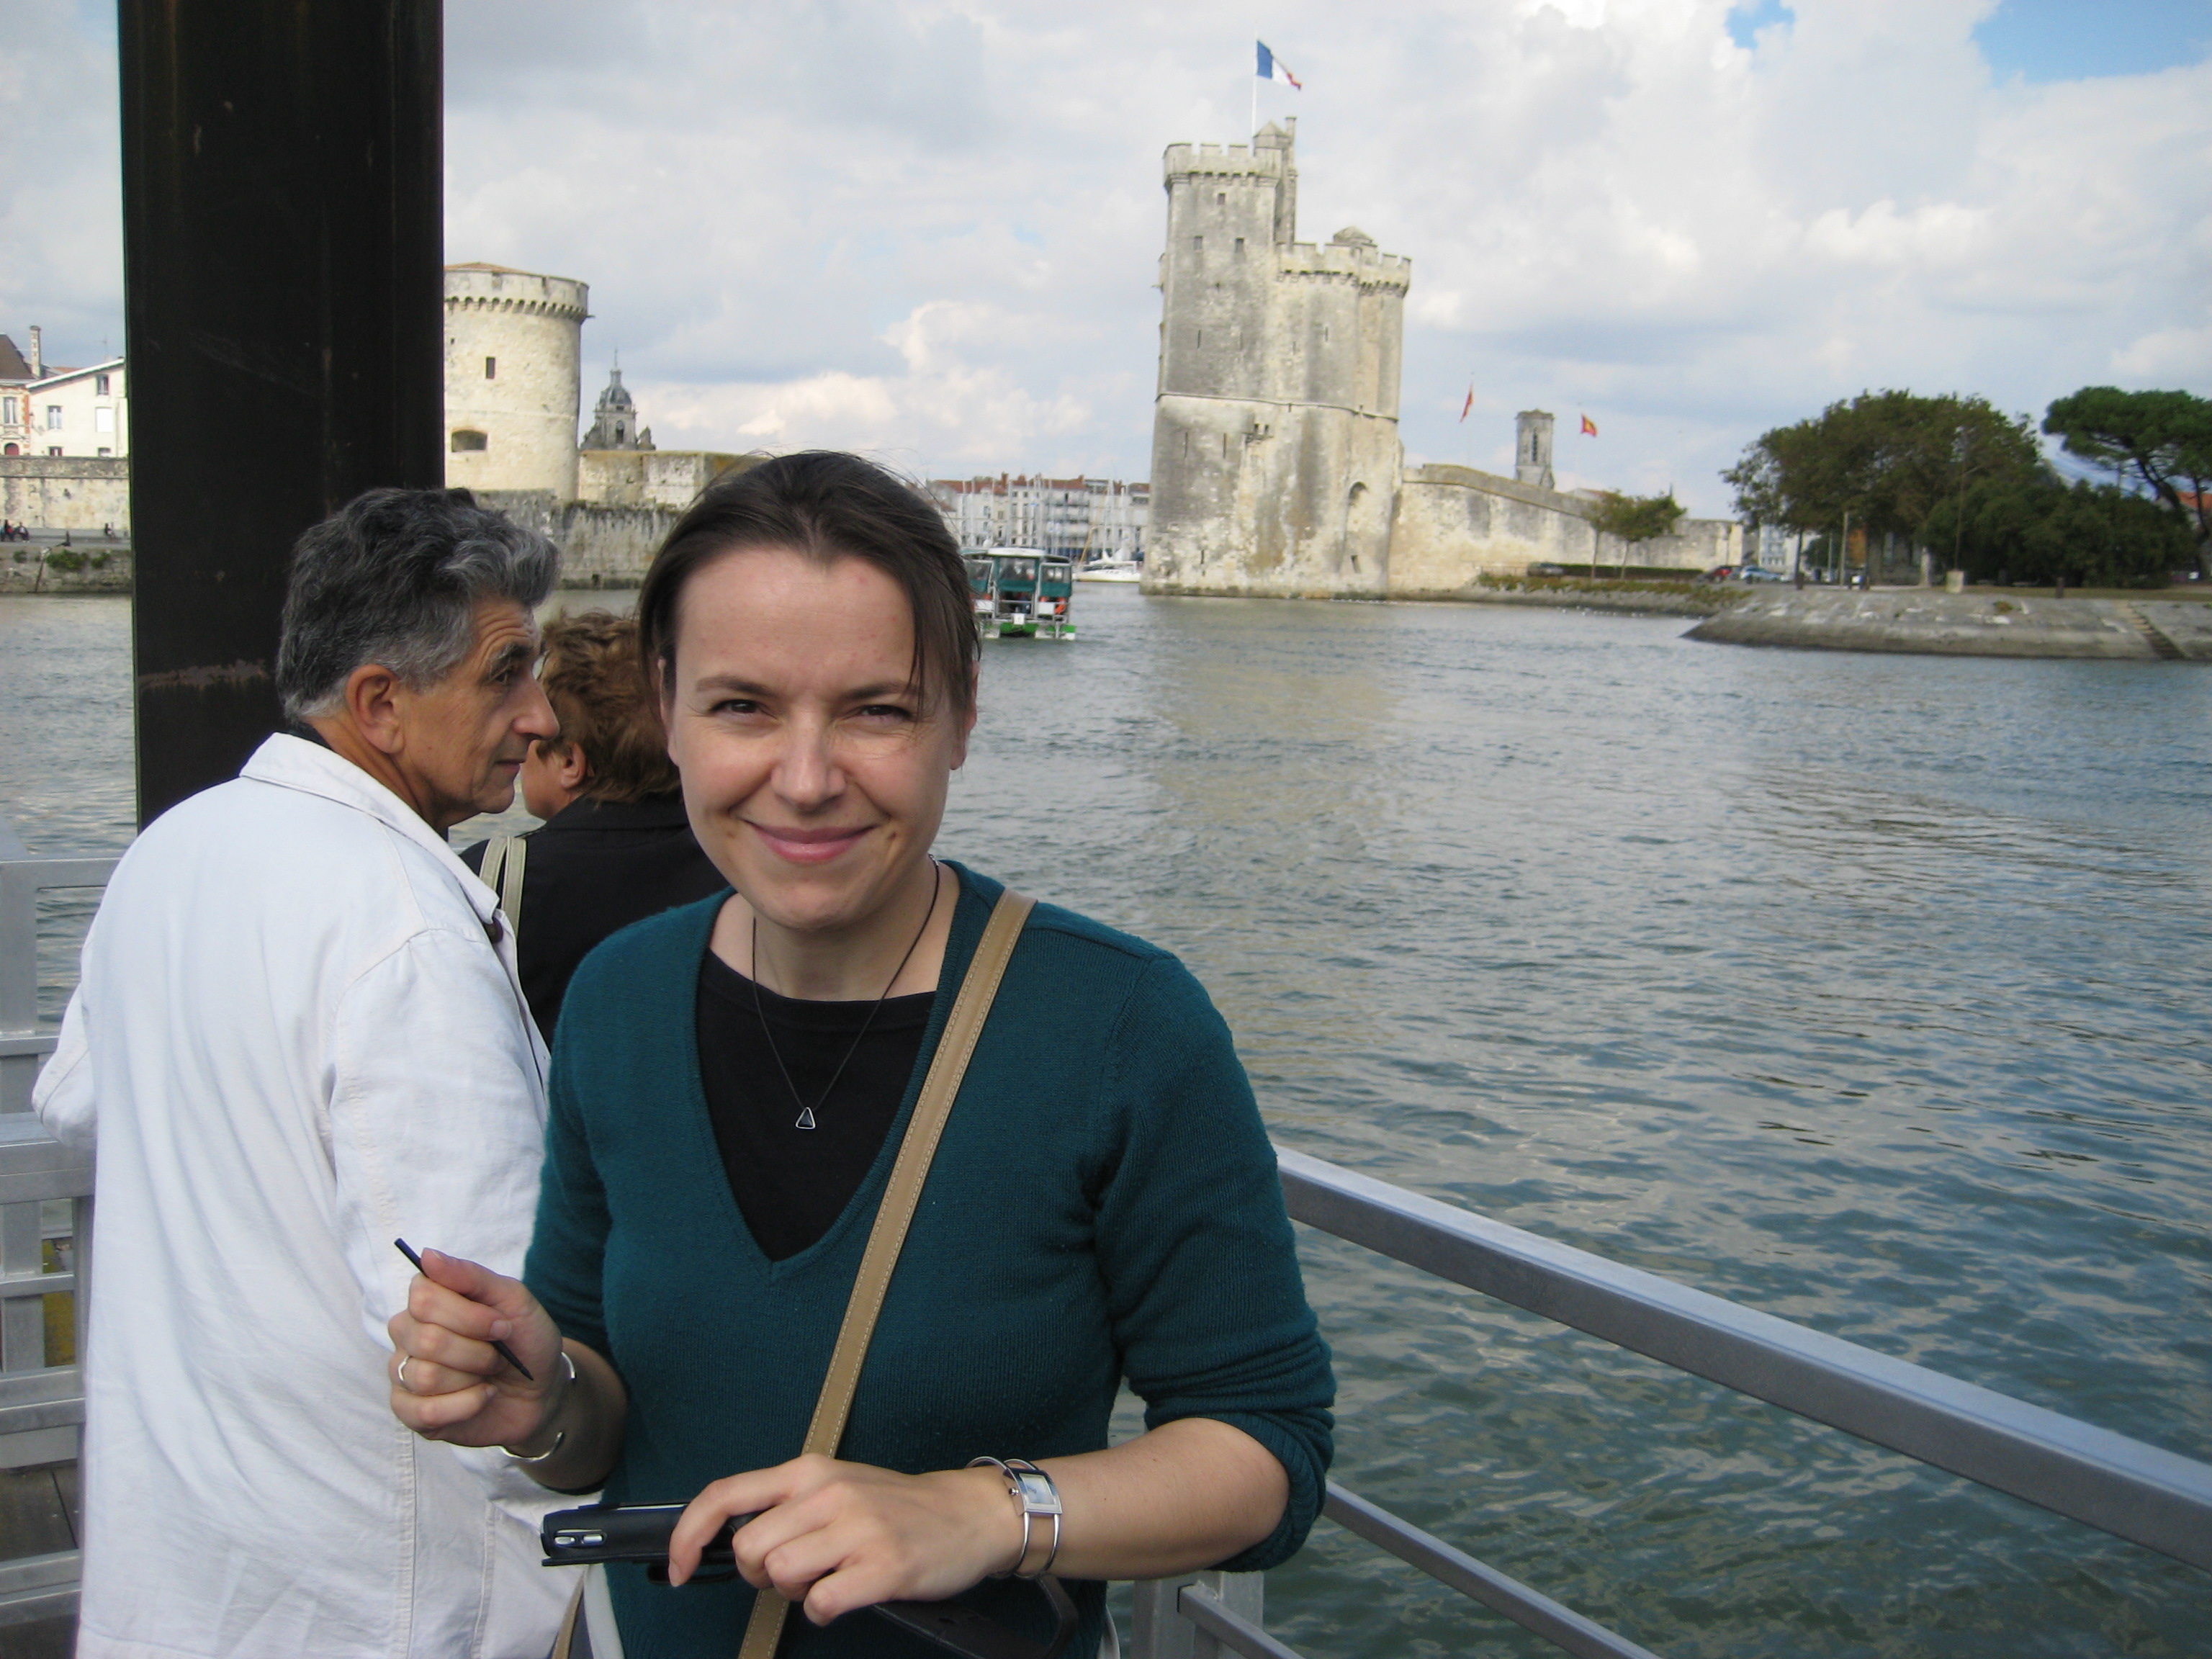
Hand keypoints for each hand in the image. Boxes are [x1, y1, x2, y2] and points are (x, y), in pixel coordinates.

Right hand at [386, 1248, 564, 1450]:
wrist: (542, 1389)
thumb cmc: (524, 1338)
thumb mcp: (512, 1299)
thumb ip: (470, 1276)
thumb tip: (427, 1255)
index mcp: (428, 1301)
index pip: (422, 1298)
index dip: (468, 1315)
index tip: (501, 1324)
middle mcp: (408, 1334)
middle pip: (426, 1340)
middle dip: (477, 1350)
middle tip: (498, 1353)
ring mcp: (405, 1374)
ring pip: (425, 1376)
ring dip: (473, 1378)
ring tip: (488, 1375)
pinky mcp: (410, 1412)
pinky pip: (423, 1412)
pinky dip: (466, 1405)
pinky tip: (482, 1397)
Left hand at [667, 1455, 1024, 1623]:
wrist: (968, 1513)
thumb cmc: (897, 1506)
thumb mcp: (836, 1485)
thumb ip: (786, 1504)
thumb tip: (726, 1538)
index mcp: (810, 1472)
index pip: (725, 1495)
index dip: (689, 1535)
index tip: (680, 1567)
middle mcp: (828, 1494)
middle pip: (749, 1548)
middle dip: (759, 1574)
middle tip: (794, 1572)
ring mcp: (856, 1529)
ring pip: (779, 1575)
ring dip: (795, 1591)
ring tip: (829, 1578)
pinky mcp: (882, 1565)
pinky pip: (820, 1603)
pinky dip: (825, 1609)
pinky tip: (848, 1595)